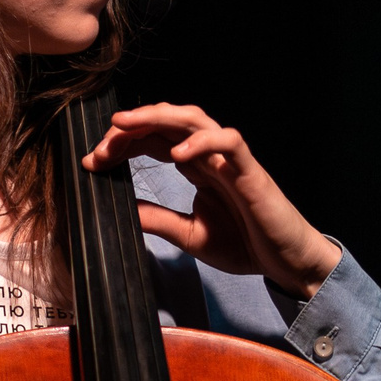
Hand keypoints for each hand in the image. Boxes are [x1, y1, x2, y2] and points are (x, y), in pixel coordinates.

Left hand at [80, 103, 342, 298]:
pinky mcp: (252, 171)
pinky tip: (177, 154)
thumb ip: (158, 219)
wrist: (286, 262)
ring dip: (157, 117)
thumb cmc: (246, 244)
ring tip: (125, 126)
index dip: (123, 143)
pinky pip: (229, 142)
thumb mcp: (189, 235)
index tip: (94, 161)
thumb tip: (122, 211)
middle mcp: (211, 155)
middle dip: (131, 126)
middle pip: (168, 122)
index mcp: (197, 166)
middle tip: (101, 142)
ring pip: (194, 119)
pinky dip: (203, 141)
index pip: (154, 140)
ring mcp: (231, 160)